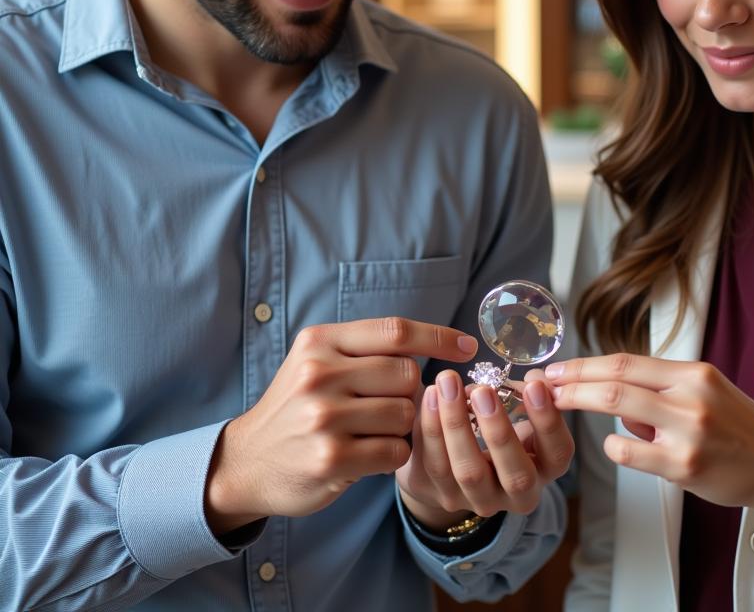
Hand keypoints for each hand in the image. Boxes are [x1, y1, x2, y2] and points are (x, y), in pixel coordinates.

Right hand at [205, 318, 478, 532]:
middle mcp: (320, 374)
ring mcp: (324, 417)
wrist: (247, 460)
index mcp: (321, 341)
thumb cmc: (297, 405)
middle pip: (408, 374)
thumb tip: (438, 344)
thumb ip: (367, 349)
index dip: (439, 337)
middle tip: (387, 405)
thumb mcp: (318, 361)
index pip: (395, 331)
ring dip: (401, 427)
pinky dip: (391, 455)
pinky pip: (395, 452)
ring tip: (369, 431)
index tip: (468, 347)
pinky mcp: (331, 459)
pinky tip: (367, 454)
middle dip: (410, 392)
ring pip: (406, 415)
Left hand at [396, 368, 573, 529]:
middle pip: (516, 476)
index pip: (558, 454)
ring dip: (456, 424)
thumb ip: (524, 393)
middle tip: (483, 391)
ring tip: (448, 383)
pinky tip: (430, 395)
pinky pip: (436, 464)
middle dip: (499, 431)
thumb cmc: (493, 422)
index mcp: (545, 467)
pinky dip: (431, 427)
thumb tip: (531, 377)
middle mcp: (519, 493)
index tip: (533, 385)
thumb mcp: (516, 410)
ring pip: (469, 471)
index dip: (549, 421)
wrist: (453, 459)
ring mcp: (481, 500)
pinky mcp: (446, 496)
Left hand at [546, 353, 753, 519]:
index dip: (586, 364)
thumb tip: (616, 400)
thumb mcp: (707, 393)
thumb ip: (662, 391)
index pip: (626, 361)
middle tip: (543, 384)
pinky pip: (631, 452)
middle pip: (615, 381)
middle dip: (572, 381)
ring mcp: (687, 431)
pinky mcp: (685, 466)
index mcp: (694, 373)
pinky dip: (615, 447)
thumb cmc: (741, 430)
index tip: (558, 367)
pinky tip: (617, 446)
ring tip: (560, 407)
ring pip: (617, 410)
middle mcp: (690, 396)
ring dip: (582, 405)